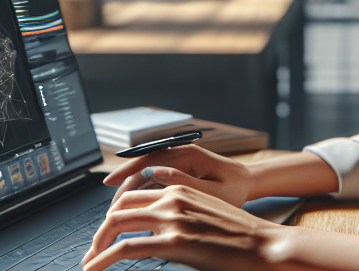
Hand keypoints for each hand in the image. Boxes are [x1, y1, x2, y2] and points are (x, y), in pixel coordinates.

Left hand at [80, 185, 285, 270]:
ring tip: (88, 265)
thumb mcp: (203, 218)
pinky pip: (126, 248)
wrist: (265, 245)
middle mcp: (170, 198)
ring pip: (116, 225)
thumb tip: (158, 238)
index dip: (112, 218)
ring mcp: (171, 218)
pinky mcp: (174, 241)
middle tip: (91, 254)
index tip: (104, 238)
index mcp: (178, 189)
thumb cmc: (240, 237)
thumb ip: (178, 220)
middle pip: (118, 209)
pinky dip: (103, 259)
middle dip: (99, 233)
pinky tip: (93, 270)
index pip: (131, 199)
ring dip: (96, 246)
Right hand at [103, 144, 253, 206]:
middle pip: (143, 164)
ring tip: (117, 207)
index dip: (127, 172)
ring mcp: (179, 159)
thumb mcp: (213, 191)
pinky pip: (155, 175)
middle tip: (111, 204)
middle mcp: (180, 153)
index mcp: (188, 155)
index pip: (149, 160)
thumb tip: (156, 175)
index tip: (109, 182)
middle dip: (124, 182)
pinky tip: (134, 203)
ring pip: (147, 170)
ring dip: (131, 186)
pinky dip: (142, 188)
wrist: (249, 182)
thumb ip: (185, 183)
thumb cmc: (235, 189)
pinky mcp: (180, 168)